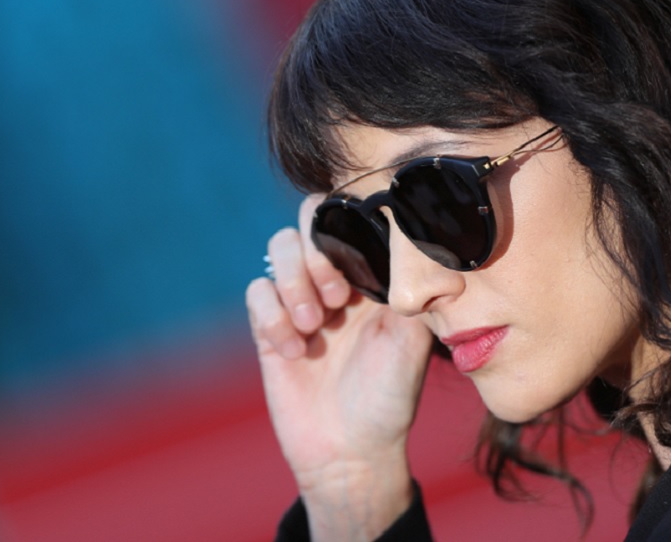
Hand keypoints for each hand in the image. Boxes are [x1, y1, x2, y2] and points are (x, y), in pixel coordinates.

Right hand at [247, 194, 432, 539]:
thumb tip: (414, 240)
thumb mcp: (414, 341)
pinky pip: (256, 292)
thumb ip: (413, 289)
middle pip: (308, 220)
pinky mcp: (269, 327)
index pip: (352, 217)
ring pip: (277, 249)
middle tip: (335, 297)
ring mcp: (299, 300)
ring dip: (293, 280)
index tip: (360, 269)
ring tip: (313, 324)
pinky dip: (272, 316)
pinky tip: (294, 350)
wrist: (352, 451)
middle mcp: (335, 279)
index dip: (349, 228)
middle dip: (316, 251)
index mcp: (372, 273)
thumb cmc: (391, 397)